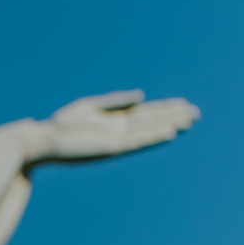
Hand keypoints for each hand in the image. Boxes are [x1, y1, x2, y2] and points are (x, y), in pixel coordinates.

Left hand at [27, 90, 198, 165]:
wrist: (46, 140)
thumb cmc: (64, 125)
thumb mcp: (91, 106)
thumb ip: (117, 101)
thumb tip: (142, 96)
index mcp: (116, 119)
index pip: (146, 112)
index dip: (165, 108)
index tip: (184, 103)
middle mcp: (120, 130)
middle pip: (152, 121)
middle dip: (173, 116)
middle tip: (197, 113)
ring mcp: (117, 139)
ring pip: (149, 131)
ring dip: (169, 125)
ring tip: (189, 121)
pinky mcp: (110, 148)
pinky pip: (137, 142)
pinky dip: (153, 137)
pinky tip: (169, 132)